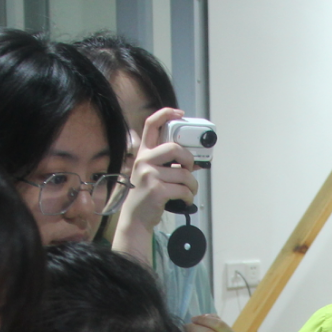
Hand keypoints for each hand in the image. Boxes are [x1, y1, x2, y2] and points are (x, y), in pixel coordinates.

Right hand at [111, 107, 196, 263]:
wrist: (135, 218)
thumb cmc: (147, 195)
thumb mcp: (151, 173)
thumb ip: (167, 163)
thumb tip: (195, 160)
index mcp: (143, 153)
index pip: (151, 125)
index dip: (166, 114)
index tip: (180, 114)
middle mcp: (144, 161)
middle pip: (175, 148)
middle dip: (189, 159)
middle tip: (190, 168)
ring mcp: (149, 175)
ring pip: (184, 174)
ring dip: (192, 185)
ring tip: (189, 191)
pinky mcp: (157, 190)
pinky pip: (184, 190)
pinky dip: (189, 197)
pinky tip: (185, 201)